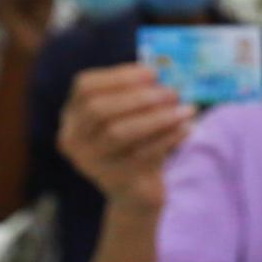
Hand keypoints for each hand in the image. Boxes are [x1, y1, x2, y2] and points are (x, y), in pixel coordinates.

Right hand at [59, 64, 192, 209]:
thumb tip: (167, 68)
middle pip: (99, 109)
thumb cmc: (137, 145)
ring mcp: (91, 162)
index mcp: (74, 116)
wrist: (136, 193)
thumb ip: (141, 94)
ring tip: (187, 109)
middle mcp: (74, 139)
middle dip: (139, 97)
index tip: (152, 72)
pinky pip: (142, 154)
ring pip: (120, 132)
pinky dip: (168, 138)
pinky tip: (187, 128)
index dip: (119, 76)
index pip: (85, 87)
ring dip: (158, 117)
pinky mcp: (115, 179)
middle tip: (172, 92)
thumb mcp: (133, 117)